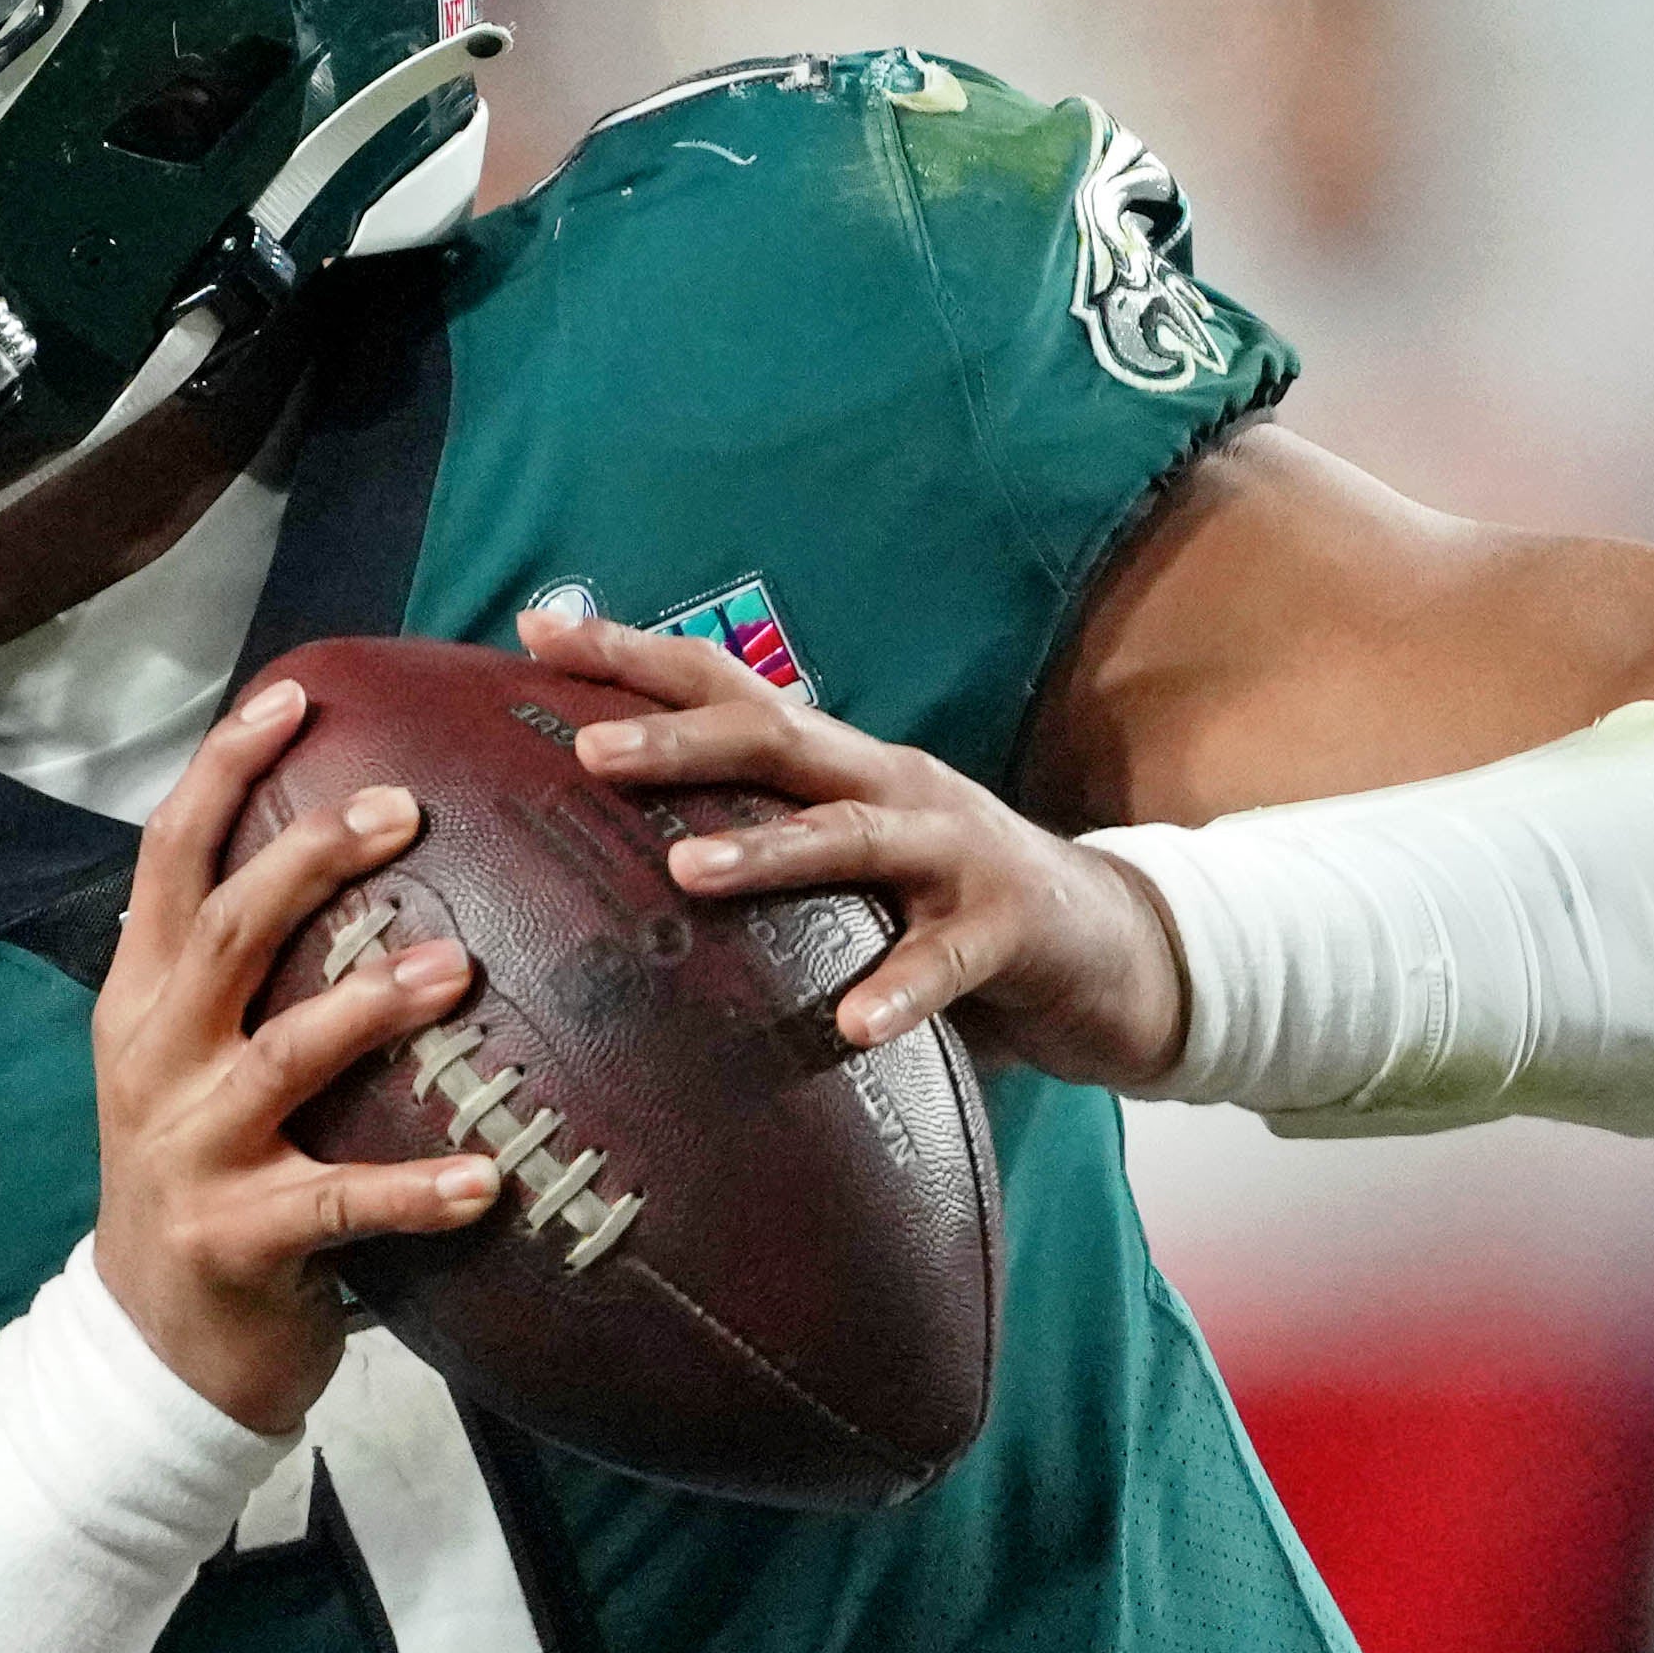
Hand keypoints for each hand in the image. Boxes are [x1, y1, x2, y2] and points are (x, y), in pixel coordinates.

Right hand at [92, 671, 495, 1428]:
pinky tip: (489, 1177)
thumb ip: (243, 976)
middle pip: (224, 931)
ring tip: (457, 970)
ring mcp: (186, 1150)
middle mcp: (152, 1059)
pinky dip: (416, 1189)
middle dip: (309, 861)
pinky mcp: (235, 1239)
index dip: (224, 772)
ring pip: (279, 1056)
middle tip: (404, 810)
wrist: (153, 1347)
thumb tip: (352, 852)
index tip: (294, 698)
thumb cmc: (208, 1183)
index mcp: (141, 1001)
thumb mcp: (190, 1065)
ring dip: (370, 1008)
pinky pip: (337, 1204)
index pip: (168, 859)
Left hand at [512, 601, 1190, 1086]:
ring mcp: (953, 852)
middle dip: (681, 740)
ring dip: (768, 852)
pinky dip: (899, 988)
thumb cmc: (939, 905)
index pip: (728, 691)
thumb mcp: (840, 860)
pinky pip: (947, 961)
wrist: (1115, 947)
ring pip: (851, 837)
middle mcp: (889, 786)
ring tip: (688, 869)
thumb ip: (751, 847)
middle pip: (777, 741)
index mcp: (837, 765)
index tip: (539, 631)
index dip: (637, 657)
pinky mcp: (1008, 929)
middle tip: (589, 750)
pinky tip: (853, 1022)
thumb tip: (595, 871)